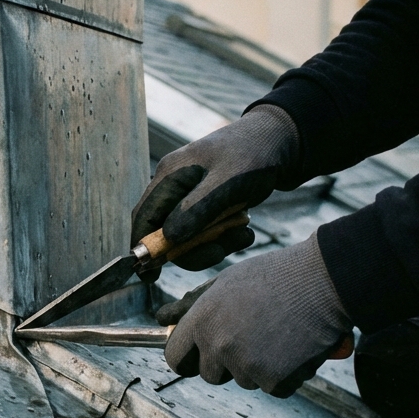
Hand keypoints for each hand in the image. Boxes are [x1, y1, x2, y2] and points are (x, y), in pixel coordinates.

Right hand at [131, 104, 299, 278]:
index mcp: (170, 176)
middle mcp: (174, 188)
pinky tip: (244, 231)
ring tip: (243, 235)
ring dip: (212, 245)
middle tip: (219, 252)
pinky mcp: (205, 206)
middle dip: (190, 249)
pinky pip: (205, 233)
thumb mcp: (227, 182)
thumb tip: (169, 238)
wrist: (277, 142)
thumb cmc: (252, 155)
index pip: (144, 216)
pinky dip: (223, 239)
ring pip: (187, 237)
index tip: (149, 275)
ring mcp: (189, 198)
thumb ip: (197, 209)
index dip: (142, 247)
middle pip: (164, 233)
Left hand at [163, 235, 351, 396]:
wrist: (325, 280)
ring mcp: (245, 366)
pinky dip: (287, 374)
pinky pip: (275, 387)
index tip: (197, 358)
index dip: (187, 359)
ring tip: (280, 332)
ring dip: (261, 366)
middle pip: (210, 374)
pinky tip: (296, 346)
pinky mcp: (274, 381)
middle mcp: (218, 346)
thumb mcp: (226, 282)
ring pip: (245, 380)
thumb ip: (193, 305)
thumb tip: (162, 319)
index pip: (175, 357)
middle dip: (227, 363)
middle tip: (253, 337)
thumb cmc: (276, 276)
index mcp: (202, 321)